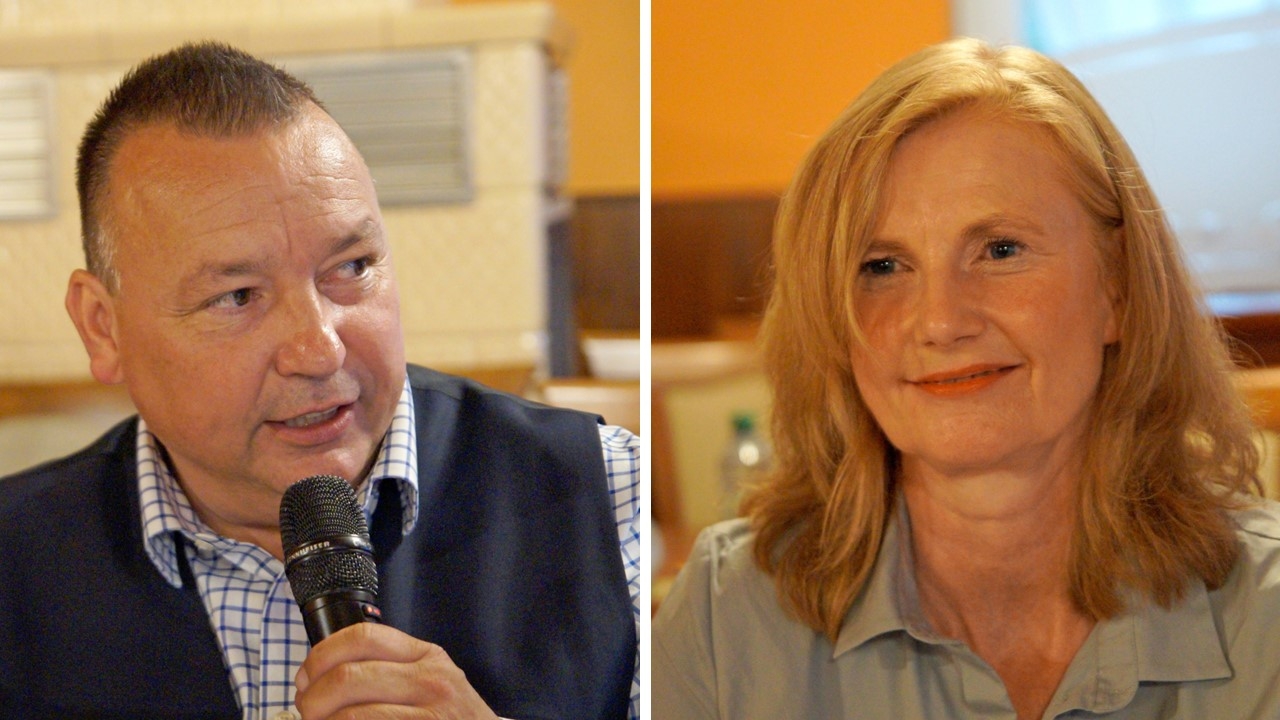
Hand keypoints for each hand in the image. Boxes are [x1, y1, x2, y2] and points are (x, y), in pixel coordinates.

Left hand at [294, 623, 498, 719]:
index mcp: (426, 656)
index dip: (322, 654)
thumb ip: (387, 669)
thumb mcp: (428, 683)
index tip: (305, 677)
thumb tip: (317, 675)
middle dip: (312, 699)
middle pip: (348, 677)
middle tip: (307, 712)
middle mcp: (431, 681)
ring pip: (351, 714)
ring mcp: (429, 716)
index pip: (363, 636)